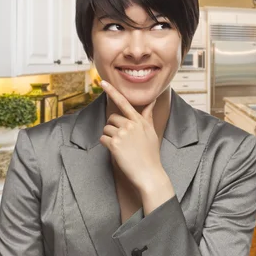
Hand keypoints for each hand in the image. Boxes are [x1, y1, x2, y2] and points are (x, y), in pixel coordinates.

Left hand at [99, 80, 172, 198]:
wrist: (149, 173)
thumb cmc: (151, 154)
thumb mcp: (151, 132)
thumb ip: (147, 116)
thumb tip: (153, 101)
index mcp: (140, 121)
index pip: (124, 102)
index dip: (112, 91)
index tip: (103, 82)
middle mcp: (131, 124)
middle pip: (112, 118)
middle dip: (113, 127)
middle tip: (123, 140)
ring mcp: (122, 133)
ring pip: (106, 129)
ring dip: (110, 138)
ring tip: (122, 148)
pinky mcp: (114, 143)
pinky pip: (103, 138)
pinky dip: (107, 145)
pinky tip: (118, 152)